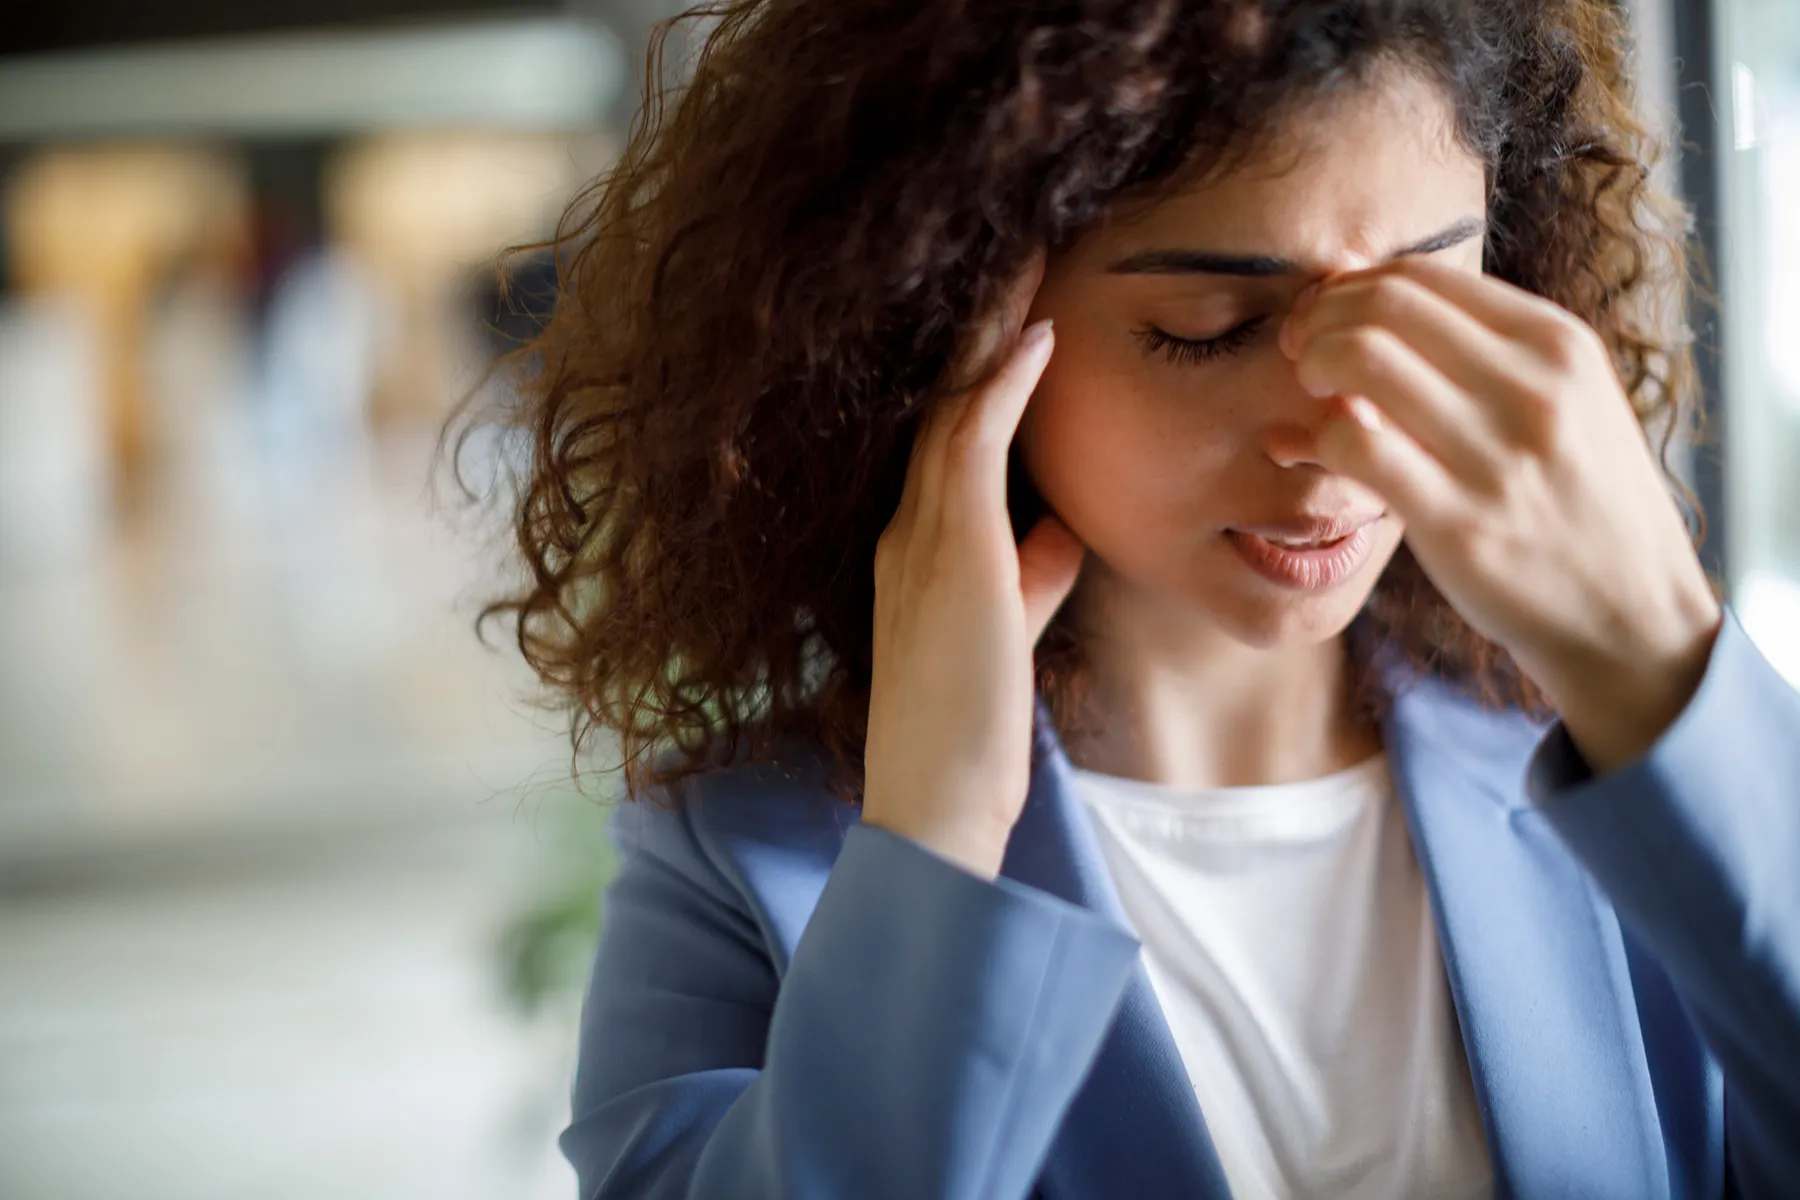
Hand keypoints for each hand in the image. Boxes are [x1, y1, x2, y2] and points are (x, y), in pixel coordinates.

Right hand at [862, 252, 1086, 877]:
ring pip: (952, 403)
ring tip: (1025, 255)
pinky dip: (1001, 385)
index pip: (956, 430)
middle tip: (1018, 246)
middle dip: (982, 321)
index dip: (986, 365)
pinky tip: (1033, 335)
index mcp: (921, 544)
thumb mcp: (1006, 632)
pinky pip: (970, 445)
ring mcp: (921, 537)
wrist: (934, 802)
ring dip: (989, 328)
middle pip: (947, 397)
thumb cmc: (971, 729)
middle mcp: (909, 526)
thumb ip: (1027, 575)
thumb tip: (1057, 528)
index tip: (1021, 307)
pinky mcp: (950, 556)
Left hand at [1279, 257, 1722, 770]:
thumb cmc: (1580, 502)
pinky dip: (1320, 437)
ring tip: (1309, 395)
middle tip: (1299, 352)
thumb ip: (1480, 352)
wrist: (1631, 616)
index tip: (1324, 319)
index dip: (1351, 288)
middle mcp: (1534, 388)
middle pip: (1384, 307)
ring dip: (1313, 368)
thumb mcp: (1567, 402)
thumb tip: (1358, 294)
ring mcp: (1497, 457)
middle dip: (1320, 320)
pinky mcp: (1458, 524)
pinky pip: (1357, 446)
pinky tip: (1320, 451)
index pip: (1421, 277)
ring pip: (1362, 361)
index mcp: (1558, 344)